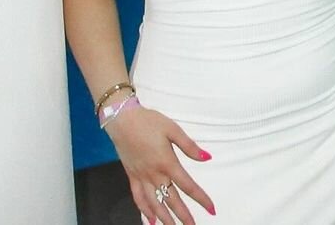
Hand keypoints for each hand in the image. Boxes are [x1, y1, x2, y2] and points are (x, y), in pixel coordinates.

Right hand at [107, 104, 215, 223]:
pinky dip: (144, 211)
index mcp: (167, 162)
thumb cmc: (149, 121)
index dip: (201, 198)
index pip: (188, 185)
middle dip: (183, 216)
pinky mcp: (131, 176)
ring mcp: (141, 177)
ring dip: (165, 218)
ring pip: (154, 203)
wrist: (122, 119)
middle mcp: (154, 174)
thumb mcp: (172, 129)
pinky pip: (138, 198)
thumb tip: (206, 158)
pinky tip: (150, 220)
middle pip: (171, 200)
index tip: (212, 209)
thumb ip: (189, 146)